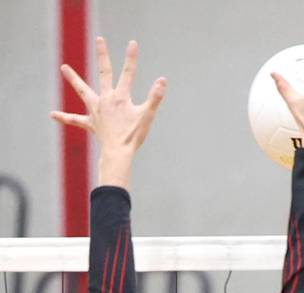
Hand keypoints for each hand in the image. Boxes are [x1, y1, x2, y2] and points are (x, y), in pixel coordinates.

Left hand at [51, 37, 165, 188]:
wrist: (118, 153)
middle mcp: (106, 100)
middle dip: (103, 56)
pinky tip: (52, 114)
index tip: (133, 43)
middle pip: (104, 73)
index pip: (128, 74)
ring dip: (74, 79)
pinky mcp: (91, 123)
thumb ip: (155, 97)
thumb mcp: (147, 116)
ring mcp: (96, 110)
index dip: (131, 58)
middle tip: (99, 39)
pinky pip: (75, 120)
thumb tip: (162, 80)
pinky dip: (64, 117)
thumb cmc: (133, 136)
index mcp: (121, 98)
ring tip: (63, 67)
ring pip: (83, 91)